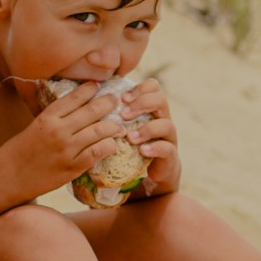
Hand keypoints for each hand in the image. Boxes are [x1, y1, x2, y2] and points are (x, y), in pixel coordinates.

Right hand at [1, 80, 124, 199]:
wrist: (7, 178)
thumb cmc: (19, 152)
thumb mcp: (34, 127)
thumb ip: (54, 119)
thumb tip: (76, 109)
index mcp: (47, 118)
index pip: (74, 97)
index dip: (89, 89)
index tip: (98, 85)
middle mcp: (58, 131)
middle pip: (91, 111)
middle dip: (108, 103)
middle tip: (117, 100)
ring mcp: (66, 150)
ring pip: (99, 131)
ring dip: (114, 126)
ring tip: (120, 124)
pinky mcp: (72, 168)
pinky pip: (97, 153)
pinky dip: (109, 146)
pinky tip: (113, 143)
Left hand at [119, 77, 180, 194]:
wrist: (149, 174)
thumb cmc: (130, 146)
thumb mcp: (122, 127)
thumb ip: (113, 114)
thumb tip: (90, 99)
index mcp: (151, 108)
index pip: (152, 87)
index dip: (139, 88)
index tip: (122, 98)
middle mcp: (162, 119)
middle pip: (161, 100)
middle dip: (141, 104)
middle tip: (123, 115)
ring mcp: (168, 137)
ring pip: (166, 124)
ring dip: (147, 129)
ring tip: (130, 137)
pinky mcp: (170, 156)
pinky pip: (167, 148)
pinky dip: (155, 148)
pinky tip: (142, 151)